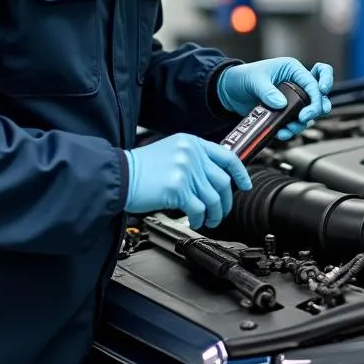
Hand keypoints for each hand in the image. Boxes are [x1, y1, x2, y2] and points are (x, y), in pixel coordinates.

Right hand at [123, 134, 251, 229]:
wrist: (117, 176)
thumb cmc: (140, 169)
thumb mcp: (171, 153)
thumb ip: (193, 160)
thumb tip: (214, 178)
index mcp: (191, 142)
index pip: (227, 156)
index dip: (240, 173)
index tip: (245, 185)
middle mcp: (191, 153)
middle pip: (223, 181)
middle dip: (226, 201)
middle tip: (221, 212)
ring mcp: (185, 170)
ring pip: (213, 198)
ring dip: (214, 214)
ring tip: (208, 221)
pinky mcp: (178, 188)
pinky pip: (199, 208)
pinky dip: (200, 219)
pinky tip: (195, 221)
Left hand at [217, 57, 333, 139]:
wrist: (230, 91)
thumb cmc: (243, 77)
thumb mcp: (254, 80)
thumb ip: (267, 91)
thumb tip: (281, 104)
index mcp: (292, 69)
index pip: (314, 81)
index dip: (318, 94)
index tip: (312, 109)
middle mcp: (297, 83)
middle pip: (319, 96)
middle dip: (316, 109)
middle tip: (303, 118)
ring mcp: (292, 98)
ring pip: (309, 112)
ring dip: (301, 123)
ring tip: (287, 129)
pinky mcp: (286, 111)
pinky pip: (295, 121)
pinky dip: (291, 129)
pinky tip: (281, 132)